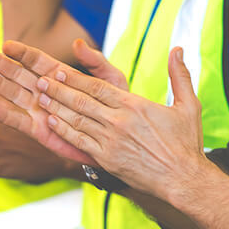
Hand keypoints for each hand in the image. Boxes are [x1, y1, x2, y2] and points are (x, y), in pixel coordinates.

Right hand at [0, 39, 128, 165]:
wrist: (118, 139)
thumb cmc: (115, 106)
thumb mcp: (110, 80)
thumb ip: (95, 61)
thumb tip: (78, 43)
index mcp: (59, 75)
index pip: (36, 60)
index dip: (21, 52)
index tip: (6, 44)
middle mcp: (44, 91)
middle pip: (18, 74)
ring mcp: (39, 110)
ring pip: (13, 95)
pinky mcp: (39, 130)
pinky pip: (18, 121)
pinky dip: (3, 114)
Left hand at [34, 47, 210, 200]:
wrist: (183, 179)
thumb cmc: (186, 144)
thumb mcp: (188, 105)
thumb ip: (180, 76)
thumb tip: (178, 49)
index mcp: (134, 105)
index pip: (98, 87)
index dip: (75, 78)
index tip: (59, 70)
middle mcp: (118, 121)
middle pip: (81, 101)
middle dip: (58, 89)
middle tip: (40, 80)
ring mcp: (110, 141)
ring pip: (76, 120)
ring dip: (56, 108)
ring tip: (40, 97)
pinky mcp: (107, 159)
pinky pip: (79, 142)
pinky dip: (63, 131)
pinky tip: (51, 123)